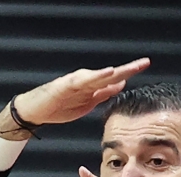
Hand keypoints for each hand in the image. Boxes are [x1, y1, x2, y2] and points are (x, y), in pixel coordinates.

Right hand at [1, 58, 149, 126]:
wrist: (36, 110)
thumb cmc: (59, 106)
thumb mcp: (88, 102)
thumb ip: (103, 93)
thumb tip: (121, 84)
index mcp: (92, 85)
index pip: (115, 78)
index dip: (130, 72)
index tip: (144, 66)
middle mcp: (86, 80)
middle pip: (111, 74)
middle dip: (128, 69)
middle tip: (145, 62)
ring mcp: (76, 82)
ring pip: (100, 75)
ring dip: (116, 71)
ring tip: (131, 68)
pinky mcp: (66, 85)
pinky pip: (83, 80)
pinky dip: (96, 76)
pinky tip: (108, 73)